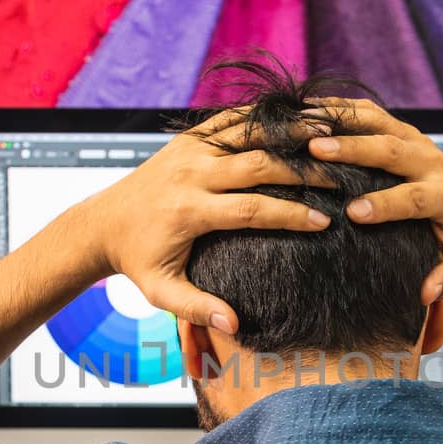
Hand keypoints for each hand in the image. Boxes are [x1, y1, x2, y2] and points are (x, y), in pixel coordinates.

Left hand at [81, 107, 331, 334]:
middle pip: (258, 165)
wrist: (102, 223)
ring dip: (290, 133)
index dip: (291, 214)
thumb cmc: (138, 262)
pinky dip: (265, 116)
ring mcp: (190, 149)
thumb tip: (234, 326)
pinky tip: (295, 117)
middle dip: (303, 171)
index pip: (252, 209)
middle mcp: (191, 173)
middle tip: (340, 177)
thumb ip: (196, 308)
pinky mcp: (189, 137)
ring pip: (249, 132)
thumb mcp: (161, 292)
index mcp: (189, 211)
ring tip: (329, 133)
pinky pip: (232, 120)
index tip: (325, 221)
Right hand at [306, 98, 442, 303]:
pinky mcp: (402, 128)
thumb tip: (425, 293)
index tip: (353, 212)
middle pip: (392, 150)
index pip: (415, 198)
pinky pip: (371, 112)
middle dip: (354, 150)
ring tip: (303, 122)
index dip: (385, 204)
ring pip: (379, 122)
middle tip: (316, 150)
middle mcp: (432, 161)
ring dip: (341, 121)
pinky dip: (340, 109)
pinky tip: (308, 111)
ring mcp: (417, 140)